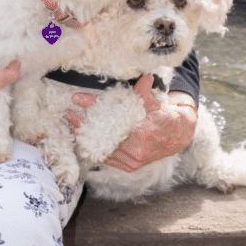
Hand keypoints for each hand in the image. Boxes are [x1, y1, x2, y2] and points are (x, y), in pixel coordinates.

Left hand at [64, 74, 197, 171]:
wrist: (177, 137)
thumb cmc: (164, 117)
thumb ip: (145, 92)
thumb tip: (145, 78)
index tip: (77, 99)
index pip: (110, 118)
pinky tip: (83, 141)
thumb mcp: (155, 103)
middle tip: (68, 114)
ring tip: (70, 126)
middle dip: (83, 124)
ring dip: (85, 138)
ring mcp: (133, 161)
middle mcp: (136, 150)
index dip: (93, 107)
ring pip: (103, 149)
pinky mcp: (130, 167)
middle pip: (102, 136)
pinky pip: (108, 159)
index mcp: (143, 133)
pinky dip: (96, 149)